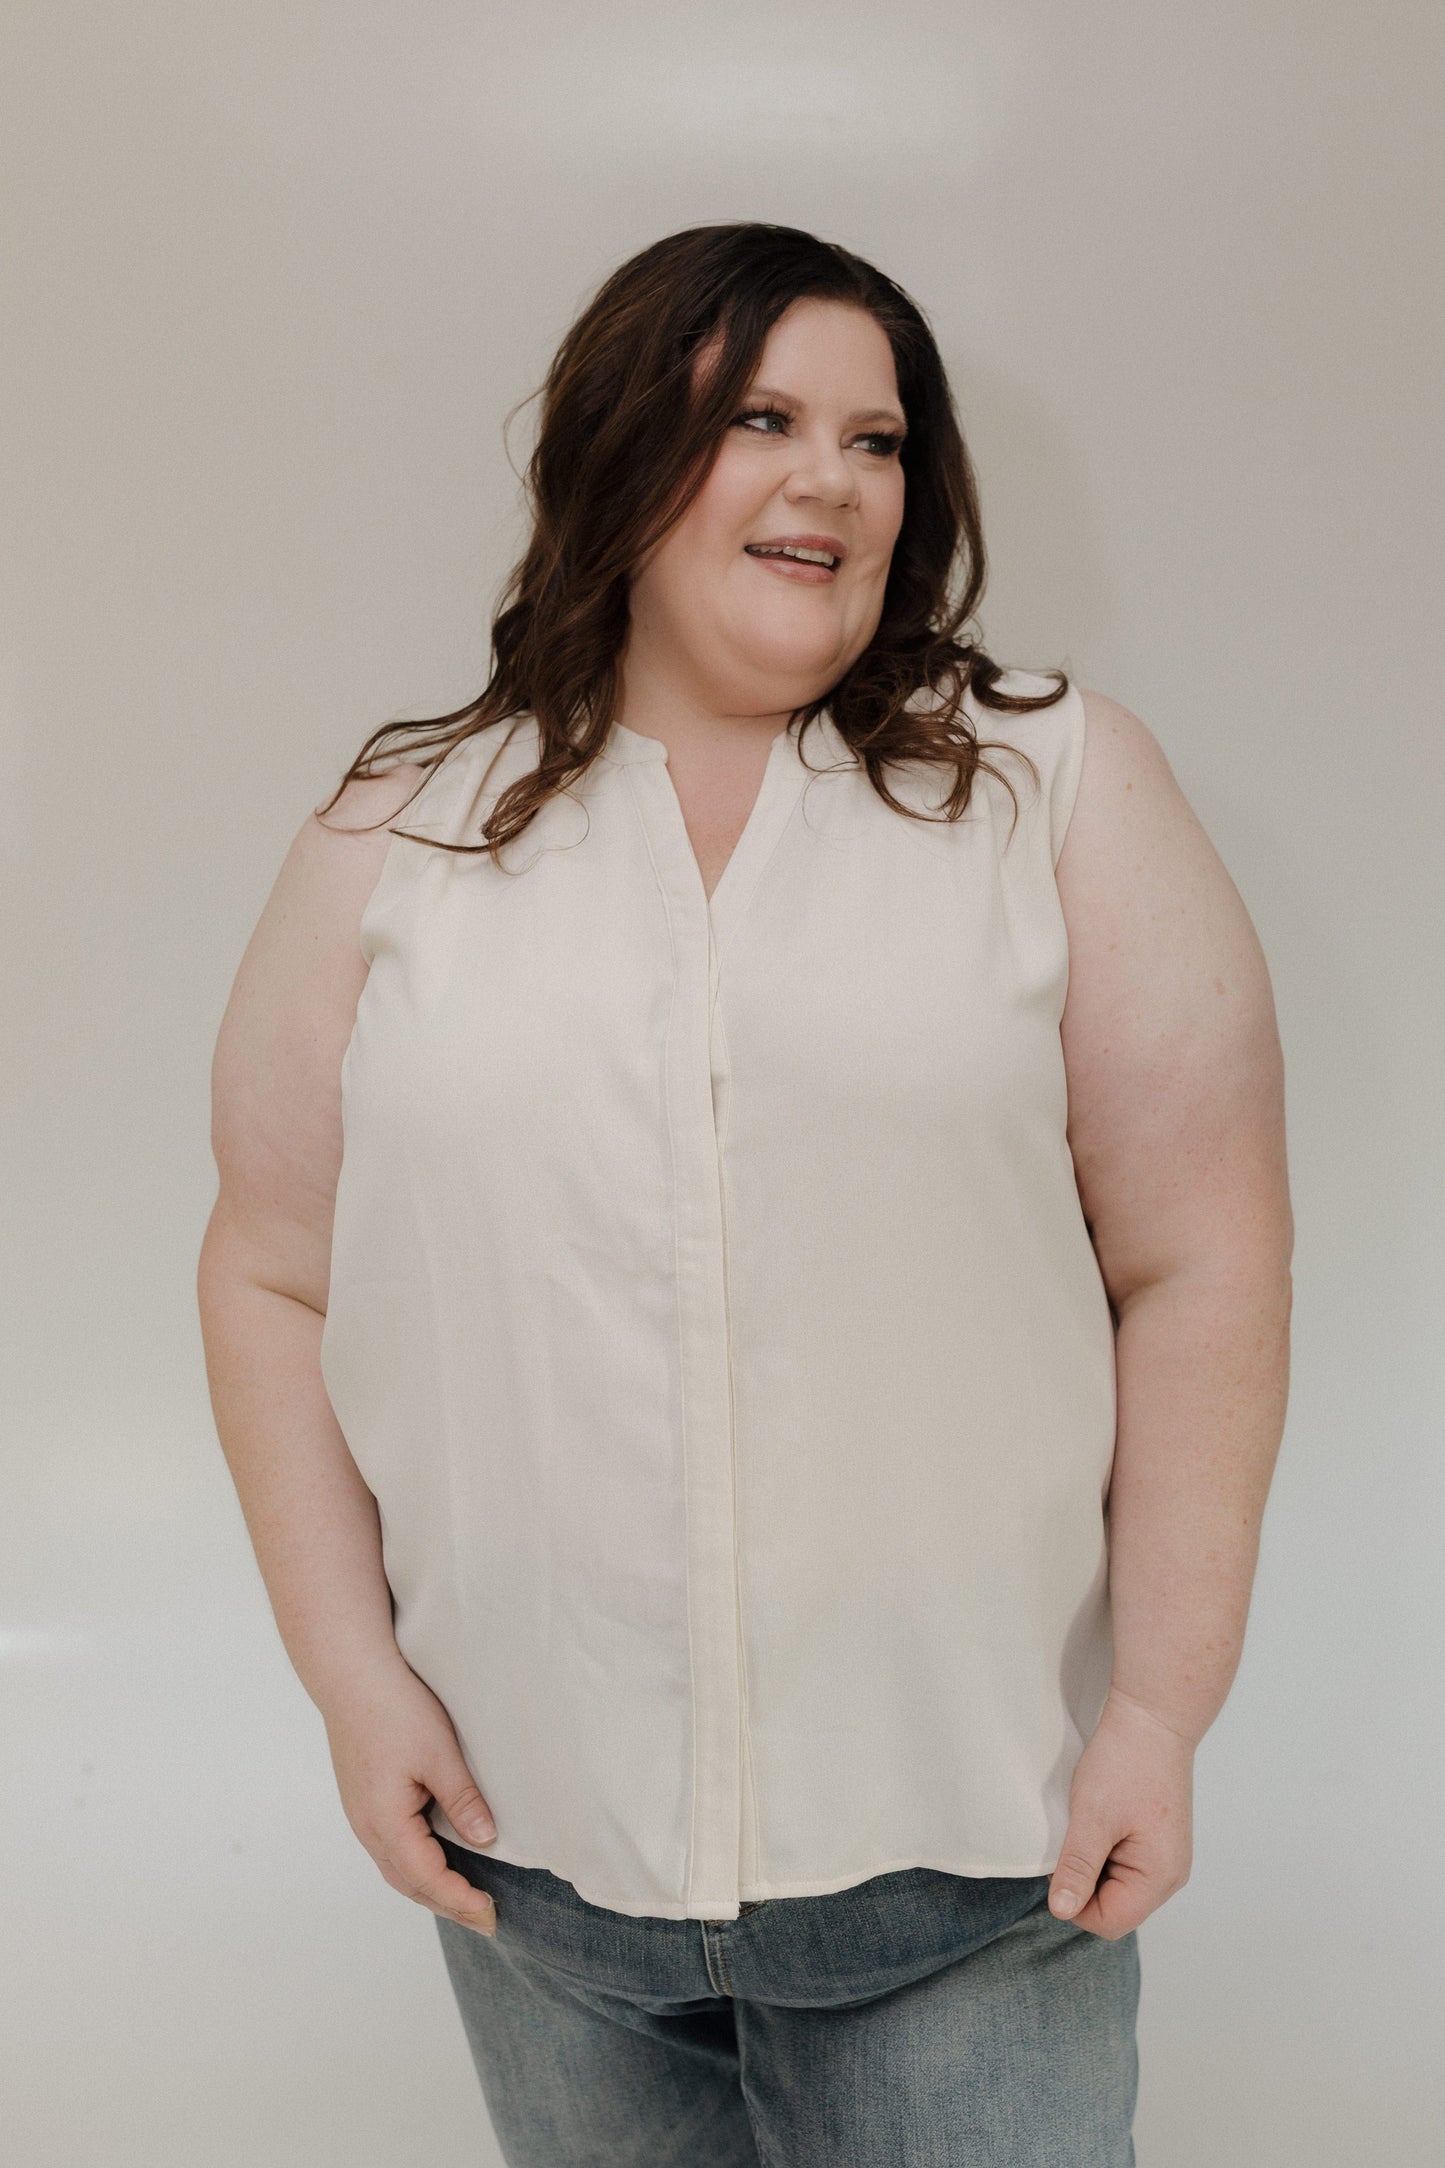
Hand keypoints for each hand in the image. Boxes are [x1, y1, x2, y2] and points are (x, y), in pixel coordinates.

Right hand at [322, 1656, 500, 1936]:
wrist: (351, 1673)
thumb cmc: (394, 1708)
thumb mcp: (439, 1753)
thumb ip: (462, 1800)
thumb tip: (486, 1840)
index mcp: (384, 1821)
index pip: (426, 1878)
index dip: (460, 1899)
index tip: (491, 1912)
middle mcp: (367, 1826)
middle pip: (408, 1882)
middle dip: (448, 1905)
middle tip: (486, 1920)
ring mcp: (361, 1814)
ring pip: (397, 1868)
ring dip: (431, 1888)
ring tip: (465, 1900)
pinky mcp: (363, 1799)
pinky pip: (391, 1848)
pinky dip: (416, 1866)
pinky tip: (437, 1861)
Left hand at [1046, 1686, 1194, 1937]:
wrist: (1154, 1717)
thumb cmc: (1126, 1762)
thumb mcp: (1093, 1816)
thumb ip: (1078, 1868)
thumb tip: (1061, 1911)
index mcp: (1159, 1877)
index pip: (1108, 1921)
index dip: (1074, 1902)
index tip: (1059, 1863)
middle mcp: (1170, 1875)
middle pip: (1115, 1908)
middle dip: (1085, 1883)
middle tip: (1073, 1838)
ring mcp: (1166, 1858)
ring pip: (1117, 1887)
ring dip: (1093, 1865)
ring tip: (1087, 1825)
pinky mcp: (1157, 1841)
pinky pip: (1124, 1866)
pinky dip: (1104, 1850)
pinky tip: (1098, 1820)